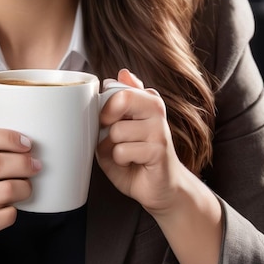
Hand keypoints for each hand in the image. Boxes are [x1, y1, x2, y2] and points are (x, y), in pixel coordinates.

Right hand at [0, 128, 40, 263]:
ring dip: (25, 188)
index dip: (11, 137)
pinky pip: (5, 215)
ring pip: (7, 189)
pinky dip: (13, 211)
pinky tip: (9, 209)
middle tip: (35, 166)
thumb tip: (20, 146)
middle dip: (25, 163)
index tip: (27, 144)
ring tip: (25, 188)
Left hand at [96, 69, 222, 263]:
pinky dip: (119, 161)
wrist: (160, 188)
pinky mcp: (158, 151)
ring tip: (126, 154)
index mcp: (148, 99)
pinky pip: (122, 151)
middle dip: (107, 121)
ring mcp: (159, 130)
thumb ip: (116, 102)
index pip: (119, 89)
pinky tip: (132, 164)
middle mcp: (156, 110)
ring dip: (113, 148)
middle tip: (113, 136)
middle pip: (122, 99)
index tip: (105, 120)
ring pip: (116, 130)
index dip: (104, 106)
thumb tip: (120, 74)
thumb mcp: (119, 126)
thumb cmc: (135, 156)